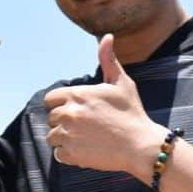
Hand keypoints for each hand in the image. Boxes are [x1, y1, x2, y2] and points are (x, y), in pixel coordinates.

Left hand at [44, 34, 160, 176]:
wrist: (141, 146)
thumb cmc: (132, 113)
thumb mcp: (122, 83)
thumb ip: (108, 59)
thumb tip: (107, 36)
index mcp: (76, 95)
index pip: (51, 99)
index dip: (62, 104)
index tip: (78, 110)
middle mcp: (68, 113)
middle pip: (52, 118)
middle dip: (65, 121)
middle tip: (86, 126)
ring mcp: (68, 135)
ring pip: (53, 136)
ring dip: (64, 138)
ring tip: (85, 139)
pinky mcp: (71, 155)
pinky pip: (58, 154)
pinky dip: (68, 154)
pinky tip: (85, 150)